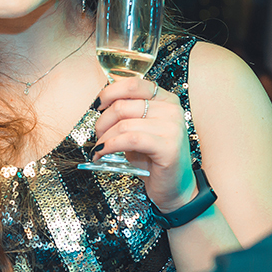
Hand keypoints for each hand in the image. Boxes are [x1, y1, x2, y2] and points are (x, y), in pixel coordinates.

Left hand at [92, 77, 197, 211]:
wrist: (174, 187)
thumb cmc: (153, 158)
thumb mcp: (138, 129)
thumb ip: (126, 113)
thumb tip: (99, 106)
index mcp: (166, 99)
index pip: (133, 84)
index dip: (109, 93)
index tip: (97, 106)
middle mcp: (172, 110)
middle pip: (123, 105)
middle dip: (102, 121)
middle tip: (97, 136)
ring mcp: (173, 127)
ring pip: (124, 124)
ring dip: (104, 137)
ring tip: (99, 148)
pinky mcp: (168, 147)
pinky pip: (130, 139)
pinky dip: (110, 146)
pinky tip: (102, 154)